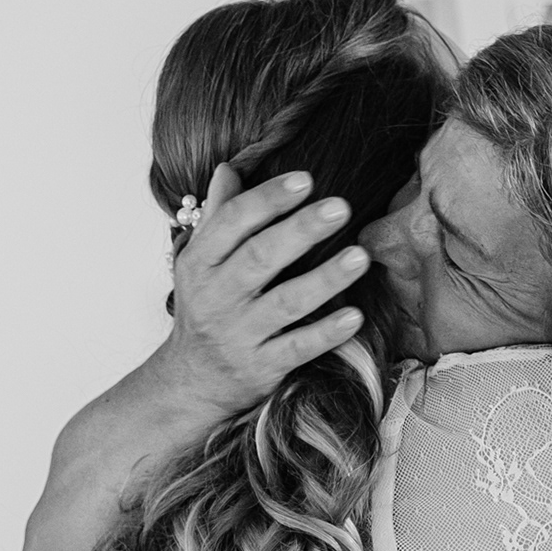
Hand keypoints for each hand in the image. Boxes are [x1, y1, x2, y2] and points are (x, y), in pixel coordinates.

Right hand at [150, 165, 371, 416]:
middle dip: (301, 230)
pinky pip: (299, 348)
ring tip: (359, 257)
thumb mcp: (200, 263)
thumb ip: (218, 216)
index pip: (232, 223)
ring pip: (286, 302)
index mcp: (200, 263)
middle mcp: (217, 297)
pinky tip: (355, 316)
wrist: (192, 381)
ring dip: (325, 279)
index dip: (268, 199)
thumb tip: (229, 169)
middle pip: (261, 258)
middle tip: (340, 207)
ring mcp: (240, 334)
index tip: (305, 179)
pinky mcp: (263, 367)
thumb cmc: (206, 310)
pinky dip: (327, 333)